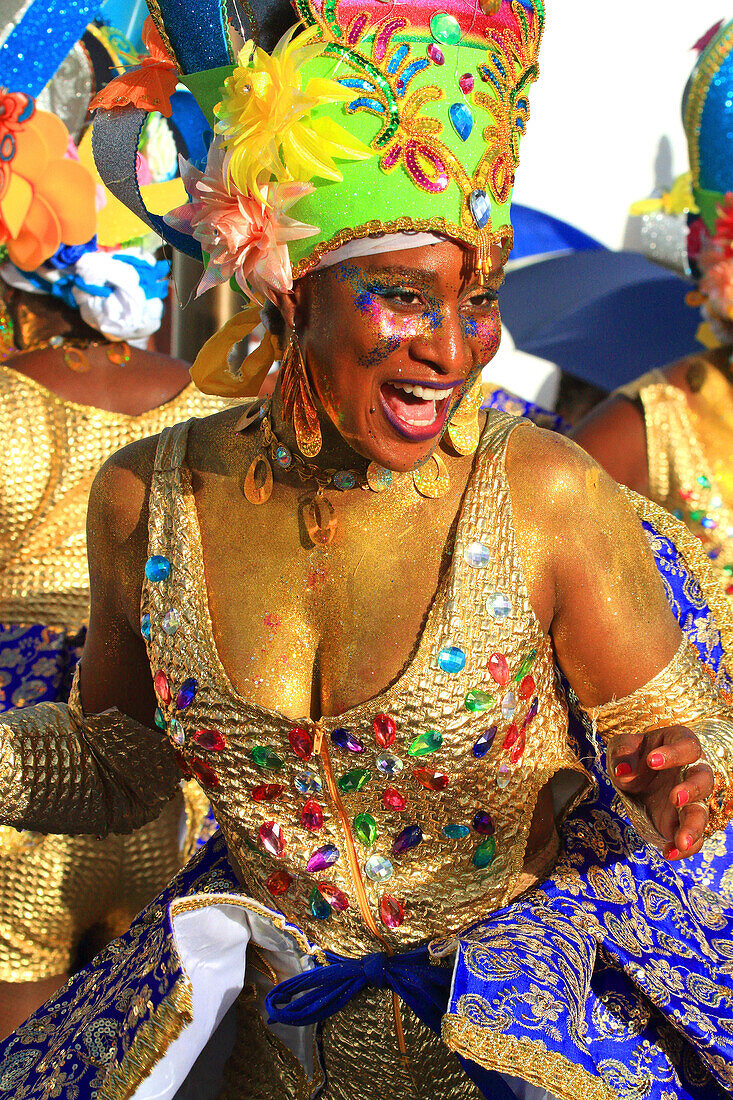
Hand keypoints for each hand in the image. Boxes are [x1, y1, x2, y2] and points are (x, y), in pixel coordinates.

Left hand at [609, 725, 713, 859]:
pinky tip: (669, 853)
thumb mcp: (622, 747)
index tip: (651, 760)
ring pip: (702, 812)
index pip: (687, 746)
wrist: (634, 778)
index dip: (673, 754)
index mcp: (681, 744)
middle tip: (674, 798)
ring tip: (681, 840)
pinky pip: (693, 838)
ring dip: (693, 827)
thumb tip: (623, 772)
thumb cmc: (633, 755)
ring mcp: (691, 799)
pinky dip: (684, 849)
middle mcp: (692, 771)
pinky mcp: (683, 822)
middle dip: (692, 789)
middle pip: (704, 780)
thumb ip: (622, 754)